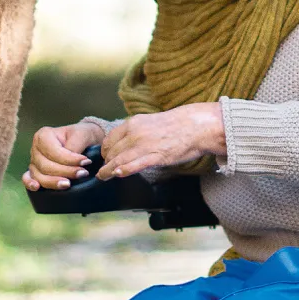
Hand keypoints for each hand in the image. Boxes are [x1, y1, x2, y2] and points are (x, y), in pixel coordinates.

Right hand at [23, 122, 104, 190]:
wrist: (84, 141)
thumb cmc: (82, 136)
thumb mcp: (83, 134)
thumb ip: (76, 145)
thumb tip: (73, 162)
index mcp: (44, 135)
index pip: (54, 152)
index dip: (69, 159)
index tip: (86, 162)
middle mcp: (36, 148)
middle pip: (46, 165)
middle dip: (65, 172)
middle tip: (83, 173)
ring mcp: (34, 161)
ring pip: (39, 175)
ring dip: (54, 182)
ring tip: (69, 184)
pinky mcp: (34, 172)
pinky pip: (27, 179)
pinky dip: (30, 183)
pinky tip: (37, 187)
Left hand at [97, 103, 224, 179]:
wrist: (196, 126)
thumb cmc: (177, 124)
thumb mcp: (151, 122)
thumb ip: (137, 131)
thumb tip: (127, 142)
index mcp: (133, 123)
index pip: (110, 138)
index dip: (105, 150)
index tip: (105, 157)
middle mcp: (135, 133)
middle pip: (112, 151)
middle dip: (106, 162)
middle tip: (105, 170)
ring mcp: (144, 145)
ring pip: (118, 160)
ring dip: (108, 170)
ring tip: (102, 177)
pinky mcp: (155, 157)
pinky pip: (133, 166)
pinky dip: (122, 171)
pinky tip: (116, 175)